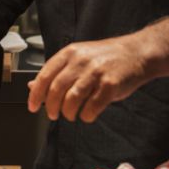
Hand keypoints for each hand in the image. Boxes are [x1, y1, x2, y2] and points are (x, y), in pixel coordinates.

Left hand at [27, 35, 151, 122]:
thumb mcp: (77, 58)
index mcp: (69, 53)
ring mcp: (96, 73)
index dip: (36, 93)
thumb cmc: (106, 58)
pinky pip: (92, 106)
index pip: (45, 75)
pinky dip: (86, 115)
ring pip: (72, 99)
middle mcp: (80, 61)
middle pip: (56, 89)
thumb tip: (33, 86)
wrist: (137, 53)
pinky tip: (87, 115)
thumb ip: (57, 72)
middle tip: (52, 114)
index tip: (32, 106)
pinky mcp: (111, 85)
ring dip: (68, 112)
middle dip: (51, 106)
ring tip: (70, 115)